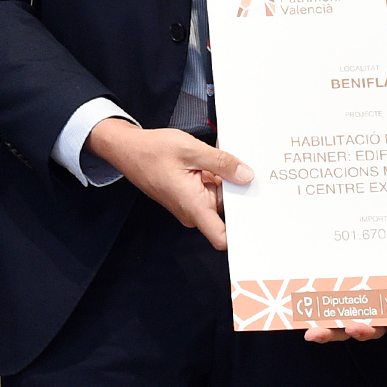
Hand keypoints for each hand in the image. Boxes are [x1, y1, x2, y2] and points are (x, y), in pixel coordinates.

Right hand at [85, 118, 253, 249]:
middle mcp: (194, 210)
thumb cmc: (151, 151)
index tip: (258, 219)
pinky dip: (216, 172)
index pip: (221, 236)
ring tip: (221, 153)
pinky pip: (213, 187)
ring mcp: (193, 203)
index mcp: (193, 206)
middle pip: (229, 207)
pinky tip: (213, 156)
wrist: (128, 149)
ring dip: (226, 175)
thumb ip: (221, 162)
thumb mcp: (190, 150)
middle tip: (243, 163)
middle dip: (237, 186)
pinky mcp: (192, 194)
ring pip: (222, 193)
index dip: (241, 232)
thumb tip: (246, 175)